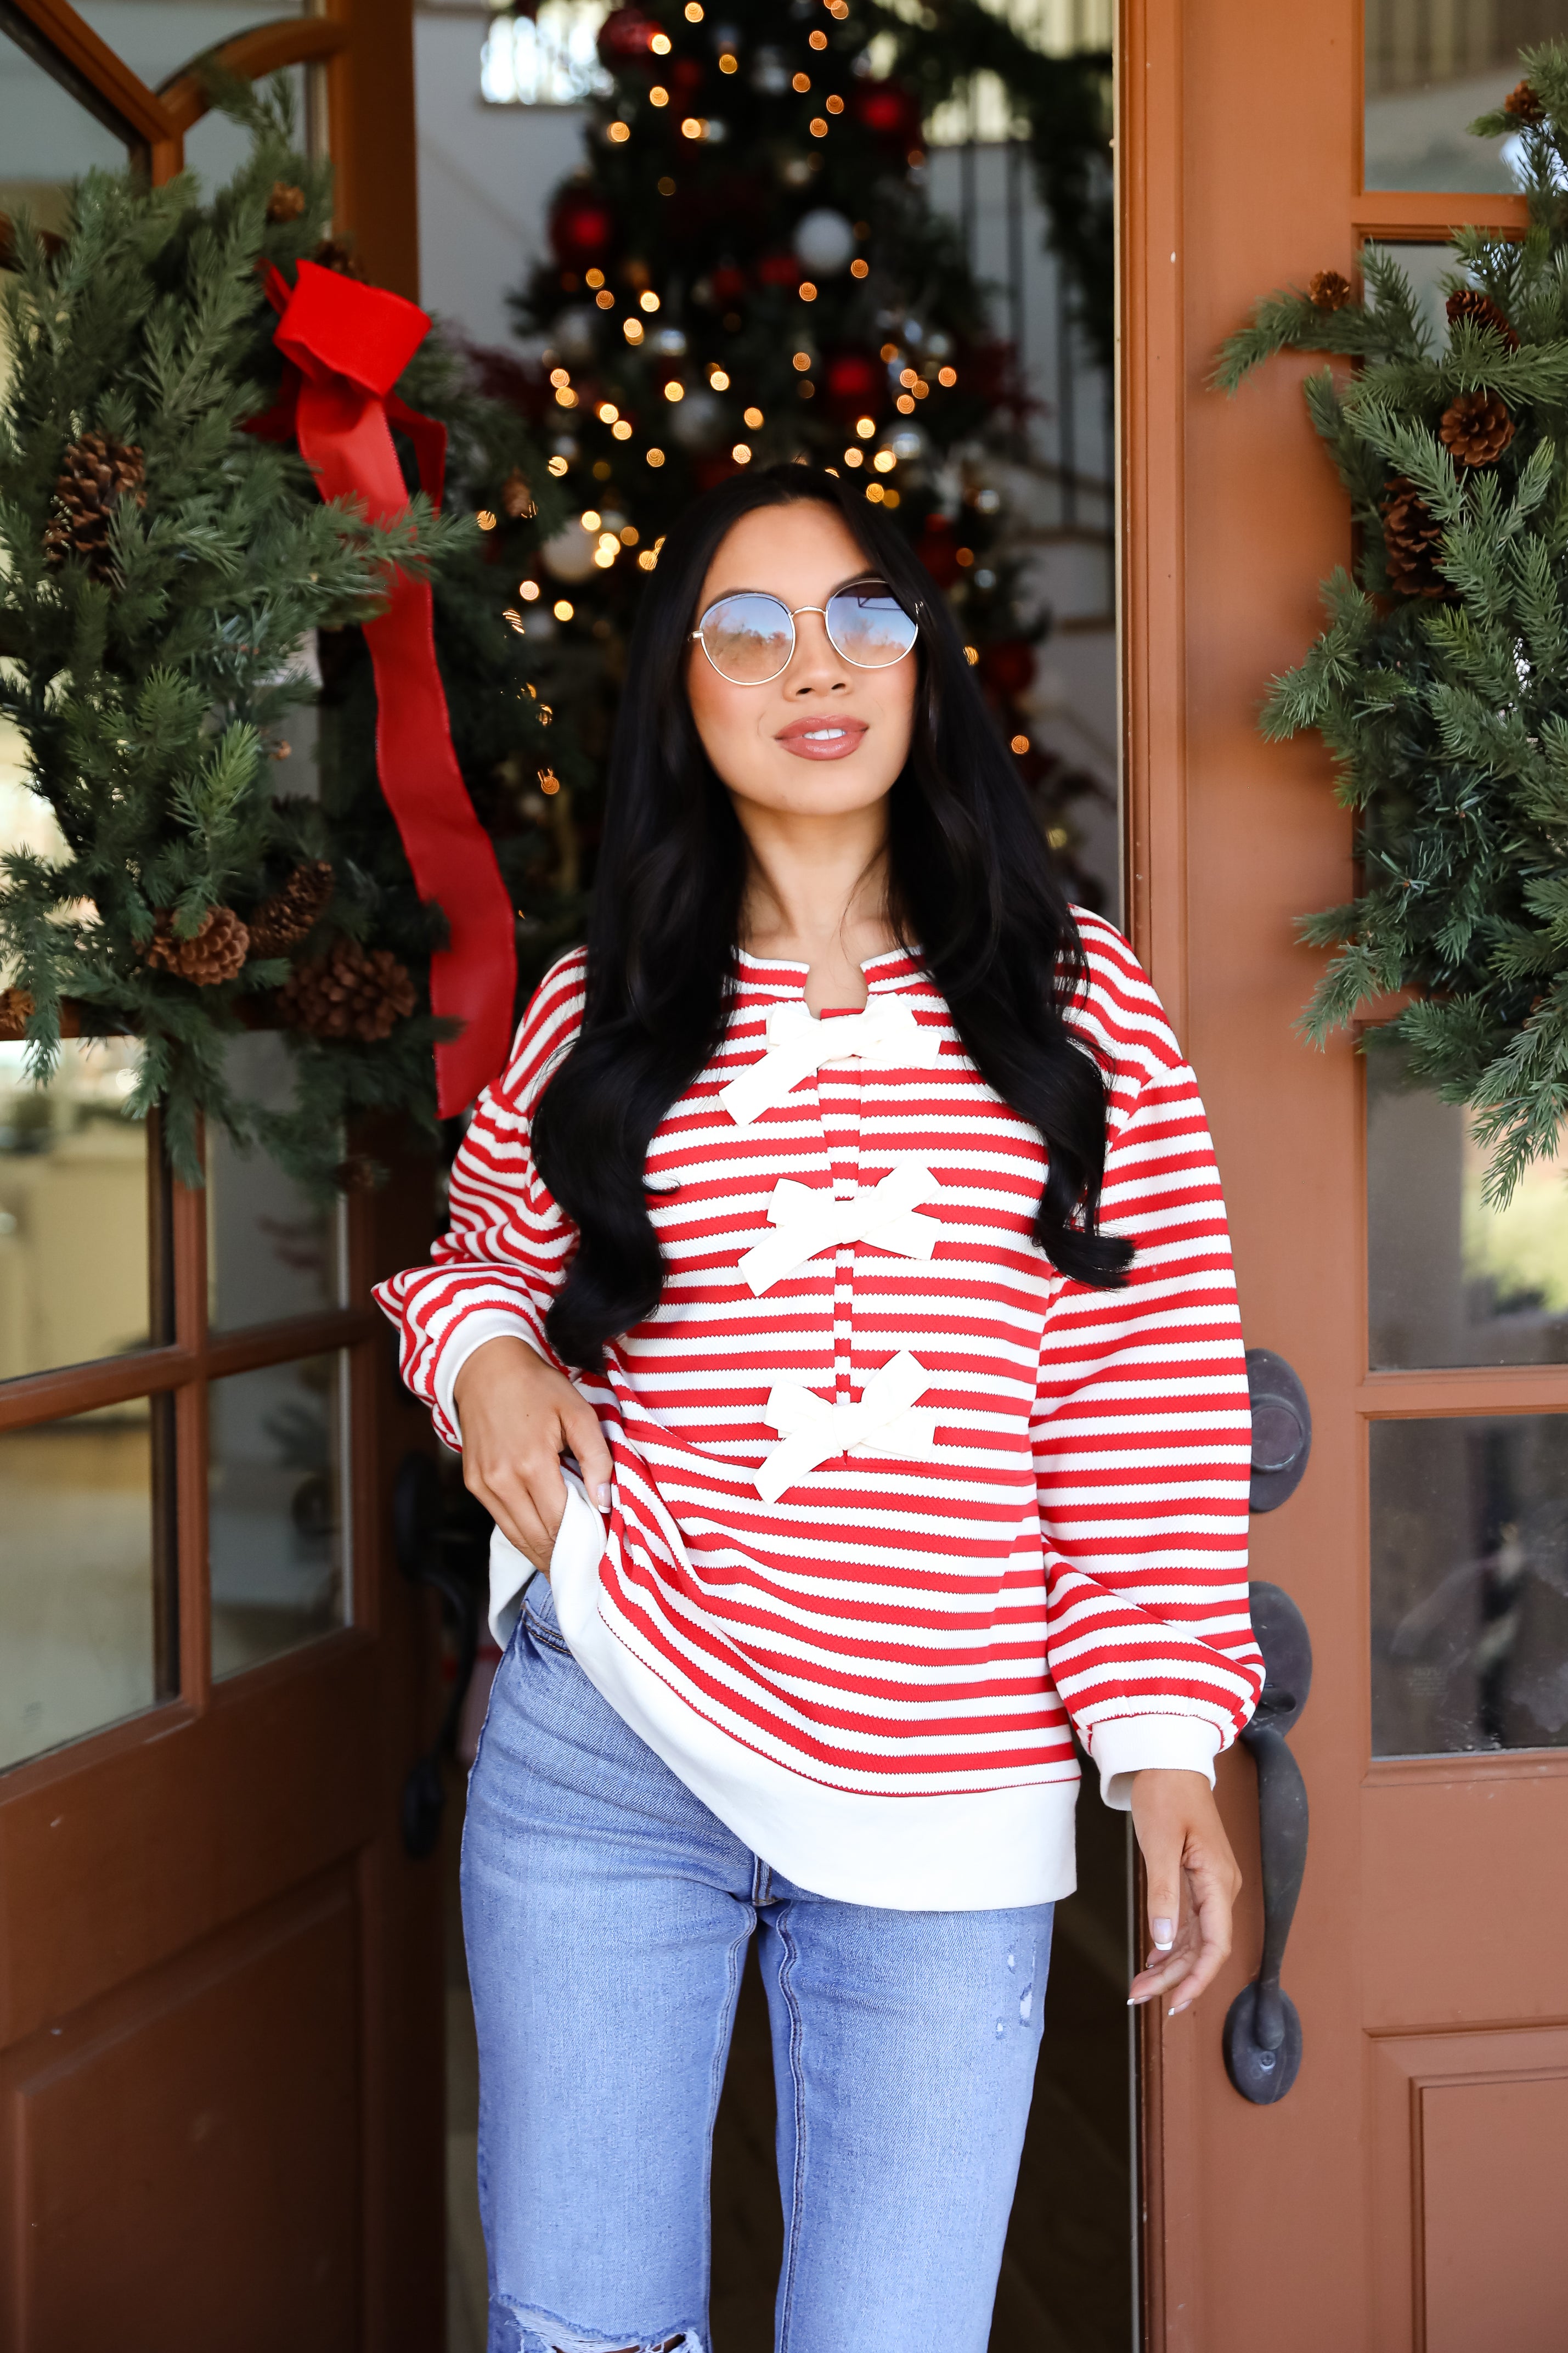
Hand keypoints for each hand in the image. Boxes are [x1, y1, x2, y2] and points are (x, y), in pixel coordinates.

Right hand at [452, 1335, 612, 1573]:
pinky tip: (543, 1540)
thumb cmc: (537, 1386)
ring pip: (517, 1537)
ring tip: (567, 1564)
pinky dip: (524, 1535)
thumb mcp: (577, 1412)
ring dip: (543, 1553)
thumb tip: (604, 1502)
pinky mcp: (474, 1484)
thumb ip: (596, 1458)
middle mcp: (502, 1481)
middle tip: (589, 1566)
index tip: (603, 1551)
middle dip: (564, 1555)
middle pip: (538, 1538)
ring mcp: (483, 1485)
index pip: (561, 1522)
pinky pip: (502, 1522)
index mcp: (531, 1464)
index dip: (584, 1541)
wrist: (486, 1367)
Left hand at [1126, 1768, 1241, 2017]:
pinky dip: (1172, 1944)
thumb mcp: (1160, 1843)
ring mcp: (1210, 1884)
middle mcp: (1221, 1888)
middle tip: (1138, 1996)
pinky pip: (1189, 1922)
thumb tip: (1165, 1942)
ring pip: (1195, 1939)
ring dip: (1170, 1965)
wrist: (1169, 1759)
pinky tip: (1154, 1958)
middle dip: (1174, 1978)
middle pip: (1204, 1948)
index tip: (1174, 2003)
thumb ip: (1163, 1894)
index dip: (1198, 1979)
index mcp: (1218, 1880)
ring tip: (1139, 1986)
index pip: (1216, 1945)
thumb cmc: (1166, 1793)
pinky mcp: (1196, 1878)